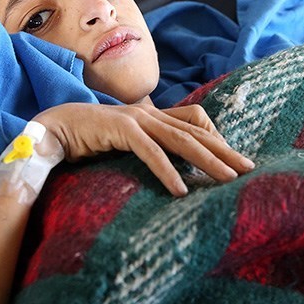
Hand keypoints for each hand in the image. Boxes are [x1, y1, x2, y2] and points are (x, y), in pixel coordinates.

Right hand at [33, 102, 253, 196]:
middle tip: (248, 168)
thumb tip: (171, 166)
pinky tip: (180, 190)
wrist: (54, 128)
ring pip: (181, 139)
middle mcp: (149, 113)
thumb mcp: (125, 144)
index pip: (194, 120)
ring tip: (228, 179)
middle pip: (196, 130)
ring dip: (207, 160)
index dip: (216, 136)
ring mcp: (136, 119)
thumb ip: (147, 148)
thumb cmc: (88, 139)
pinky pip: (150, 151)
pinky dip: (167, 170)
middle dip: (224, 150)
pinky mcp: (120, 128)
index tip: (233, 158)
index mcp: (152, 115)